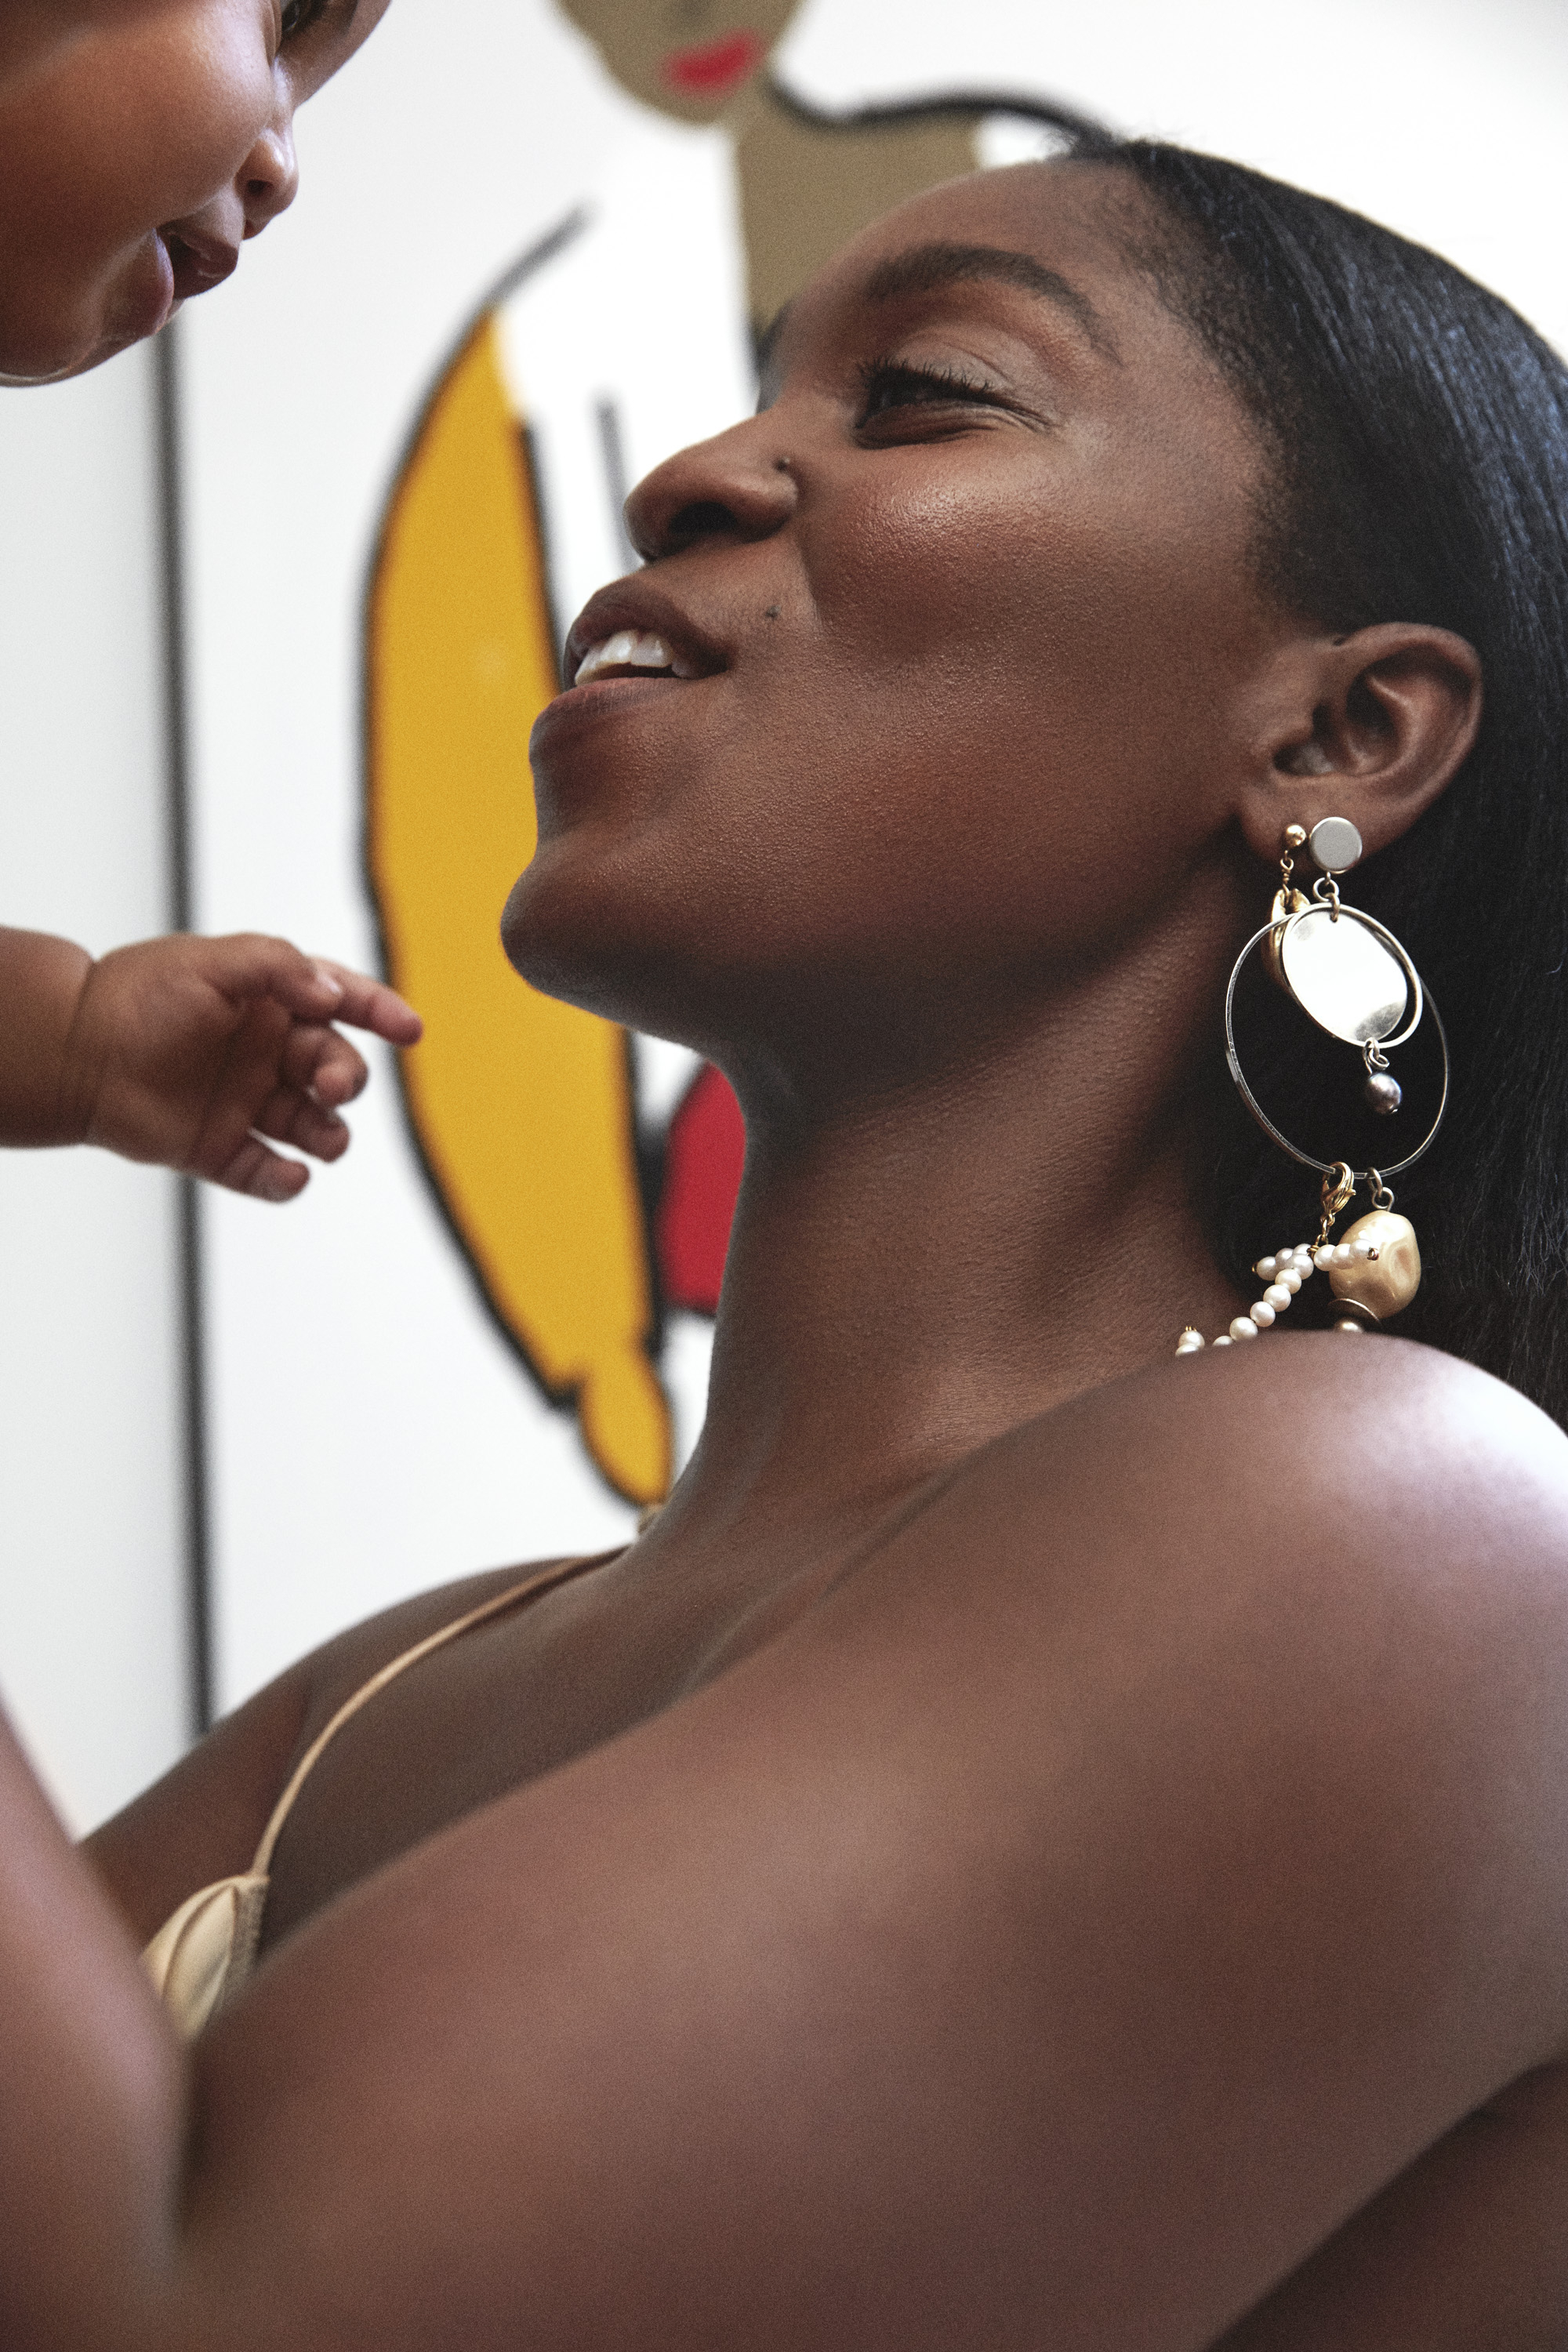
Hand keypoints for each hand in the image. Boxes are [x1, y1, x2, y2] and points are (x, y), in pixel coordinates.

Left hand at [60, 933, 421, 1200]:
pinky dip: (287, 1181)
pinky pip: (269, 1175)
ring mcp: (246, 1104)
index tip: (410, 1030)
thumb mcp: (212, 962)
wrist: (71, 1052)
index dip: (381, 1013)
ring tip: (326, 1139)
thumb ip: (278, 968)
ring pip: (314, 1127)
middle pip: (335, 1068)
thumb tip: (332, 997)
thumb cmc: (137, 996)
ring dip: (332, 1134)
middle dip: (346, 1077)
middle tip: (330, 1084)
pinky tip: (291, 1175)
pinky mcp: (221, 1151)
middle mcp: (265, 1054)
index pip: (342, 1003)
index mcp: (271, 1003)